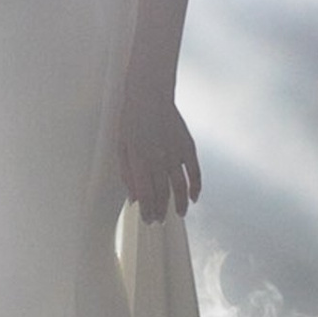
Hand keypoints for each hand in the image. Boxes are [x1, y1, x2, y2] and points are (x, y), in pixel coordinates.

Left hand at [118, 88, 200, 222]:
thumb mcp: (121, 147)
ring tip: (178, 215)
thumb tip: (134, 198)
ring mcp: (175, 153)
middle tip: (159, 222)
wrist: (149, 95)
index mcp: (139, 160)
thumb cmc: (131, 120)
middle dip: (161, 211)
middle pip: (162, 194)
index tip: (148, 220)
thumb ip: (127, 174)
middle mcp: (159, 160)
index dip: (148, 211)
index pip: (146, 194)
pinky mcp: (187, 146)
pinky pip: (195, 172)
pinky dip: (196, 187)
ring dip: (179, 205)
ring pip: (180, 187)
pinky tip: (194, 197)